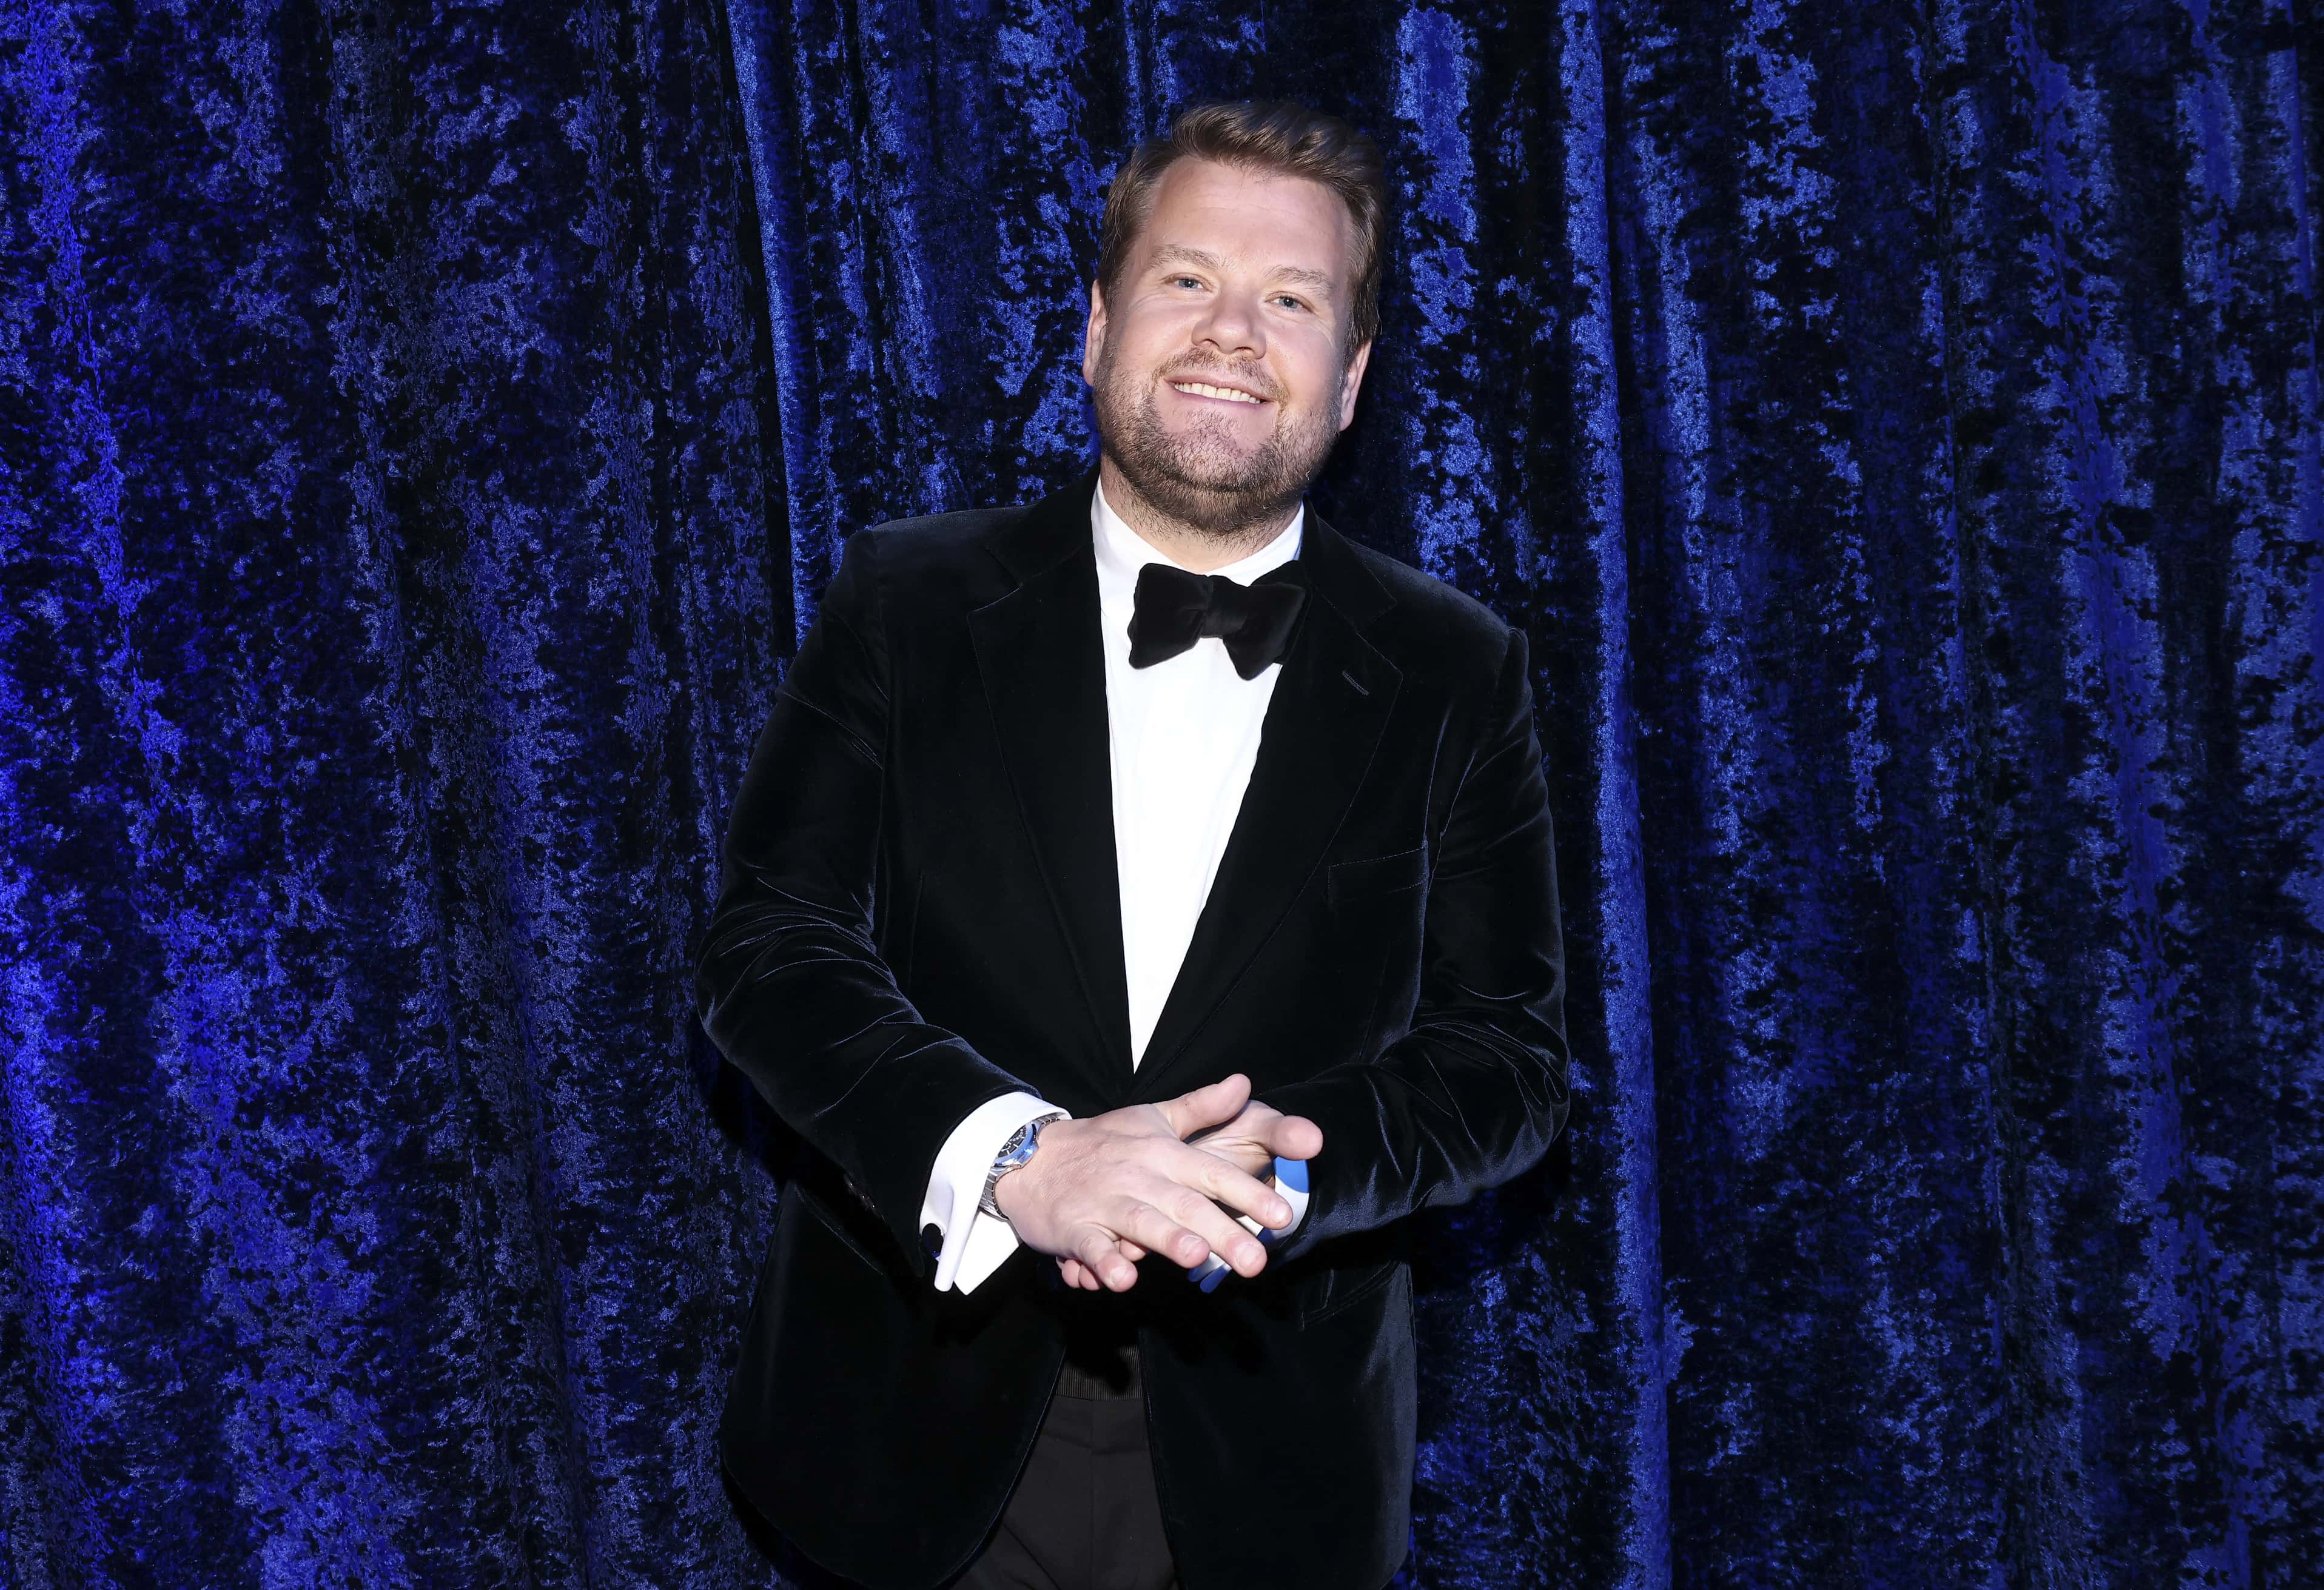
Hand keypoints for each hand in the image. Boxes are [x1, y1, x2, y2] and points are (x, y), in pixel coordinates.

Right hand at [992, 1074, 1304, 1291]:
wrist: (1031, 1156)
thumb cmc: (1102, 1141)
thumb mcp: (1153, 1117)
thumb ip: (1202, 1106)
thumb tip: (1244, 1083)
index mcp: (1163, 1152)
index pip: (1213, 1173)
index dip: (1248, 1194)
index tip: (1283, 1216)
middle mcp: (1139, 1176)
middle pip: (1186, 1205)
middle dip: (1223, 1232)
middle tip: (1257, 1261)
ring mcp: (1105, 1202)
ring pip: (1141, 1221)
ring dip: (1167, 1239)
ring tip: (1197, 1256)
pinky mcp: (1075, 1227)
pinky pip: (1091, 1245)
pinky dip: (1104, 1261)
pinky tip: (1121, 1278)